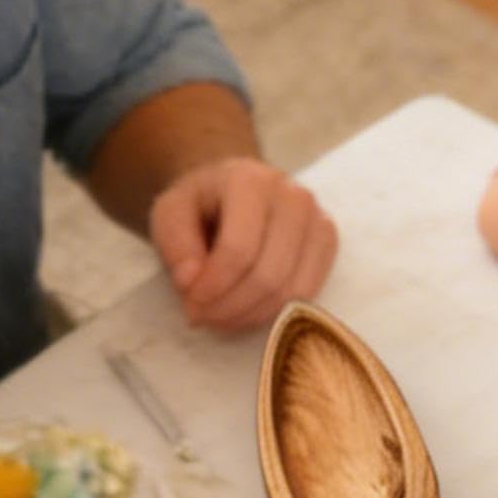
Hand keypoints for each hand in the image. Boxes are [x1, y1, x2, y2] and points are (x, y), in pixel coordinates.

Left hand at [151, 157, 337, 330]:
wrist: (230, 192)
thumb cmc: (201, 205)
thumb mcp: (169, 214)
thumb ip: (175, 244)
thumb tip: (191, 282)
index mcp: (250, 180)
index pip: (239, 249)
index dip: (214, 287)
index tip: (191, 304)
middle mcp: (292, 196)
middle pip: (268, 275)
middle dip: (232, 307)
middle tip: (204, 317)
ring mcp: (317, 219)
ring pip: (291, 290)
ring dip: (252, 315)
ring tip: (223, 316)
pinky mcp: (327, 242)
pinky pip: (308, 294)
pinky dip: (276, 312)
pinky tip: (249, 309)